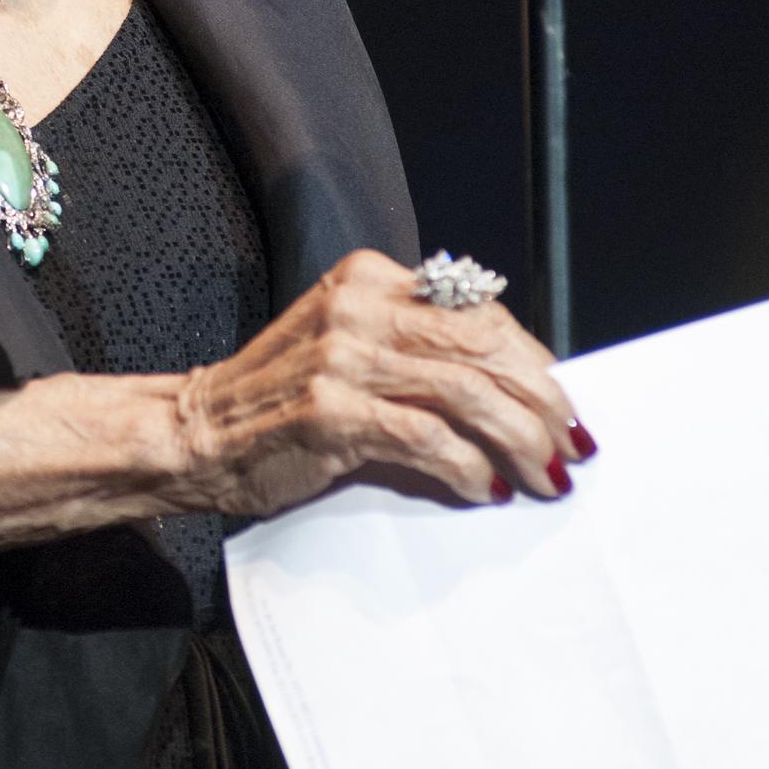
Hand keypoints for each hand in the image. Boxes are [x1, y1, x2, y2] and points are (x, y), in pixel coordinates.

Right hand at [172, 248, 590, 517]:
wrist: (196, 433)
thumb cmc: (280, 401)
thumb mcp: (349, 349)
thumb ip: (417, 352)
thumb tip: (517, 391)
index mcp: (368, 279)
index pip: (478, 309)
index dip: (534, 359)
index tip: (563, 403)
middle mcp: (357, 306)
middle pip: (484, 346)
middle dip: (542, 402)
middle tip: (571, 446)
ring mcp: (342, 356)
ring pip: (467, 392)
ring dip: (521, 441)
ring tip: (546, 476)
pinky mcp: (331, 411)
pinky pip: (428, 438)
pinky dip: (469, 468)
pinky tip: (485, 489)